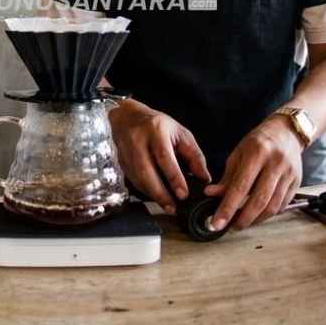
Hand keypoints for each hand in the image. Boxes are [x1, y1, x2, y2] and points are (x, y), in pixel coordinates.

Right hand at [109, 99, 210, 213]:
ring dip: (153, 195)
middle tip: (173, 207)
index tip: (183, 194)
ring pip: (138, 178)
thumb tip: (204, 178)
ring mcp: (126, 152)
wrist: (126, 117)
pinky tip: (156, 197)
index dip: (174, 177)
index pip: (164, 156)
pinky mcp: (121, 161)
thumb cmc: (158, 125)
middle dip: (160, 193)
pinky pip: (133, 180)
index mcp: (156, 130)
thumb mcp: (181, 133)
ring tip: (168, 206)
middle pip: (146, 171)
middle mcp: (138, 141)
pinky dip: (145, 191)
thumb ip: (194, 155)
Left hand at [203, 115, 303, 231]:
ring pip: (272, 206)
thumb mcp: (238, 154)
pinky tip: (258, 214)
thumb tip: (211, 195)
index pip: (240, 187)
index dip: (227, 208)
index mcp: (257, 153)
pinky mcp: (297, 183)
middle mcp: (275, 164)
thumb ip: (227, 177)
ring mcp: (289, 174)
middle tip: (231, 227)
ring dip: (256, 220)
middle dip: (243, 219)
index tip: (217, 223)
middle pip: (259, 200)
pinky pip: (282, 205)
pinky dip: (268, 214)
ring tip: (243, 222)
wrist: (286, 133)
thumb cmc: (259, 142)